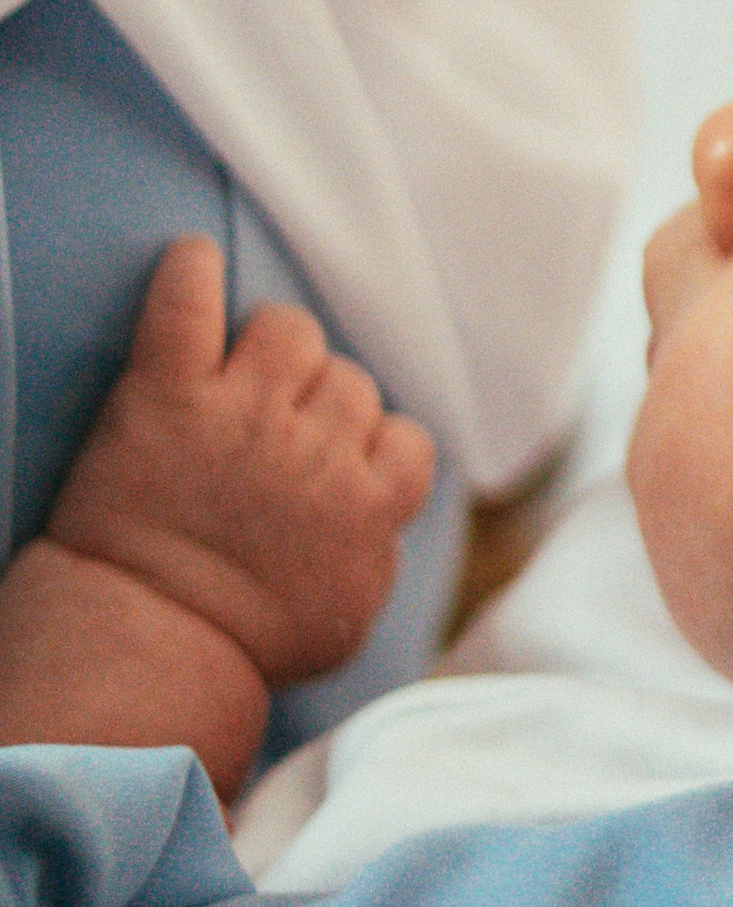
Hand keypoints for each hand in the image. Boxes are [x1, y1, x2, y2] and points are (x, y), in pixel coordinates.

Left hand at [46, 239, 436, 686]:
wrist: (152, 641)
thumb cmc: (255, 644)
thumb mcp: (354, 616)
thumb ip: (381, 550)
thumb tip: (386, 514)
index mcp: (371, 501)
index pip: (406, 436)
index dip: (375, 446)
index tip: (341, 467)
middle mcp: (318, 446)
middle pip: (349, 380)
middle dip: (320, 401)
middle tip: (276, 431)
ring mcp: (244, 412)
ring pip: (290, 329)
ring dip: (273, 347)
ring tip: (241, 372)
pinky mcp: (168, 393)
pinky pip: (187, 303)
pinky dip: (189, 273)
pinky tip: (193, 263)